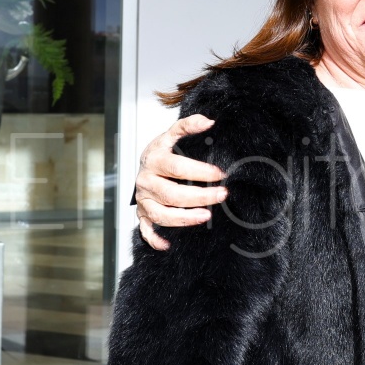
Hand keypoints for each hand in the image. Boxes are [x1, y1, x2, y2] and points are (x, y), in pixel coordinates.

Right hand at [135, 114, 226, 249]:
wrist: (144, 164)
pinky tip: (169, 244)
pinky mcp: (142, 214)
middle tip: (222, 195)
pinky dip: (155, 239)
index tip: (220, 174)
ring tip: (206, 216)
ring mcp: (144, 200)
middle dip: (199, 196)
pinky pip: (146, 230)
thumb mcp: (172, 135)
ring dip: (184, 218)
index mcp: (154, 160)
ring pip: (161, 214)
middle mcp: (146, 181)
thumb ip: (188, 125)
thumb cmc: (162, 151)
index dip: (199, 171)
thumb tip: (208, 120)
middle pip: (172, 194)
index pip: (177, 167)